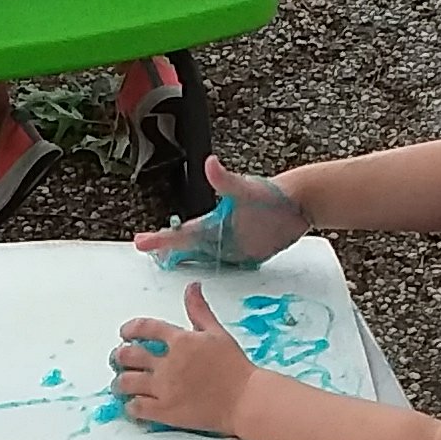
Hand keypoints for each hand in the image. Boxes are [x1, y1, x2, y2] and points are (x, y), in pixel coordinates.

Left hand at [108, 286, 252, 434]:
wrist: (246, 399)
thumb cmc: (235, 367)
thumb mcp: (217, 332)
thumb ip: (199, 310)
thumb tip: (192, 287)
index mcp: (181, 340)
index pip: (145, 328)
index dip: (129, 329)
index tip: (125, 334)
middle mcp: (168, 363)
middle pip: (128, 355)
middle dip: (119, 356)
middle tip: (119, 359)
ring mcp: (165, 388)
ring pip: (126, 382)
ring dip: (119, 382)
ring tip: (121, 383)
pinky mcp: (165, 411)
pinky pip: (136, 407)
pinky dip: (130, 405)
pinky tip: (134, 404)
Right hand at [134, 158, 305, 269]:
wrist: (300, 203)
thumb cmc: (272, 195)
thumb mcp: (246, 190)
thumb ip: (225, 181)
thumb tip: (210, 163)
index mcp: (214, 221)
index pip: (182, 233)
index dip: (160, 239)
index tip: (140, 242)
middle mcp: (220, 233)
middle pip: (187, 245)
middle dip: (164, 249)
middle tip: (143, 251)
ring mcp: (233, 244)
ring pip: (203, 255)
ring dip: (185, 261)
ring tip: (165, 263)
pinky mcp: (247, 254)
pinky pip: (225, 265)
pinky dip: (211, 270)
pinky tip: (206, 276)